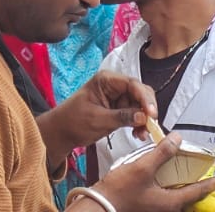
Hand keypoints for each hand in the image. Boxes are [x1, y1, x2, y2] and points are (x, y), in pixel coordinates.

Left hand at [41, 70, 157, 158]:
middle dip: (147, 109)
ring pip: (140, 106)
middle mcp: (114, 85)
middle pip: (140, 93)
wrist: (62, 131)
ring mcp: (117, 97)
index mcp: (106, 80)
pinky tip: (138, 134)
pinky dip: (139, 124)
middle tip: (150, 126)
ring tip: (142, 134)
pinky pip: (135, 114)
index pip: (133, 84)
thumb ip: (121, 117)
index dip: (145, 99)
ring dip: (144, 120)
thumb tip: (143, 116)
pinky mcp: (119, 109)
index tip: (152, 114)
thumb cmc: (74, 121)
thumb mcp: (98, 120)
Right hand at [91, 133, 214, 210]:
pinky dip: (172, 185)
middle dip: (201, 184)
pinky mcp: (150, 205)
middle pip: (191, 195)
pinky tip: (166, 176)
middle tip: (209, 173)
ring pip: (179, 195)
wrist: (101, 206)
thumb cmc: (121, 190)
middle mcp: (169, 208)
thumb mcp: (142, 167)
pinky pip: (168, 195)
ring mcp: (159, 208)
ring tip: (190, 172)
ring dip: (185, 184)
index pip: (199, 190)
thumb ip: (162, 153)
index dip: (214, 183)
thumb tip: (177, 139)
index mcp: (172, 202)